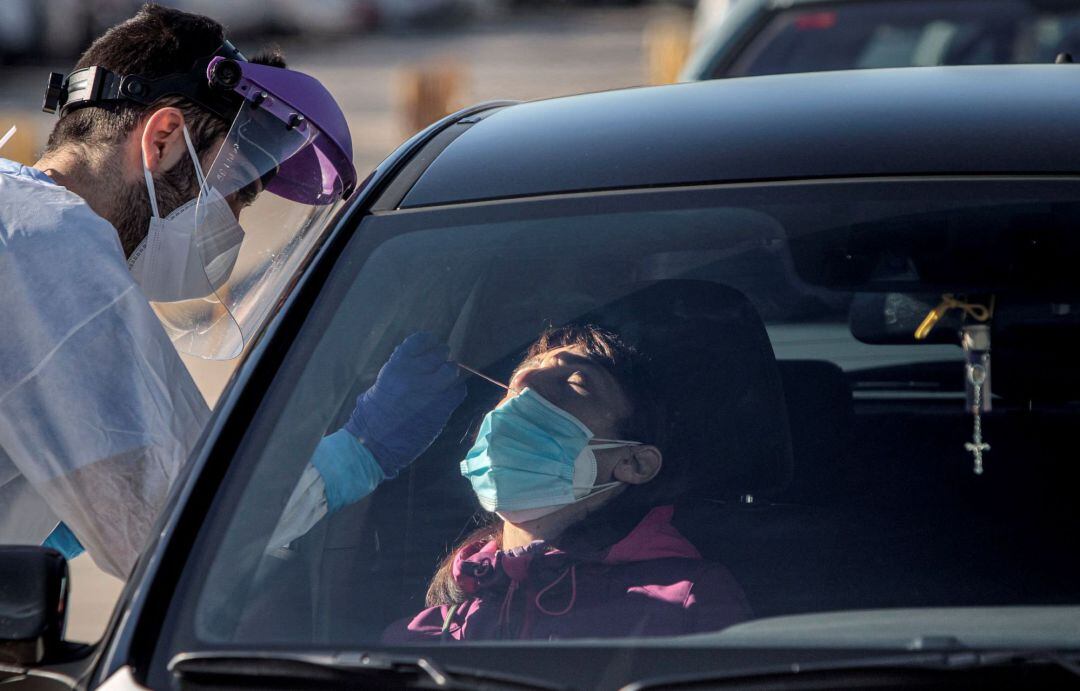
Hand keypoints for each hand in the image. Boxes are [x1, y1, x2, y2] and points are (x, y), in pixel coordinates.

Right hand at [344, 332, 466, 476]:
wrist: (373, 442)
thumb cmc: (373, 413)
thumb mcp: (383, 381)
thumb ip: (402, 367)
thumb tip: (422, 357)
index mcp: (397, 365)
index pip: (420, 340)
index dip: (429, 342)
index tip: (431, 345)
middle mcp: (415, 374)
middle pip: (440, 353)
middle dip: (441, 358)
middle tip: (438, 366)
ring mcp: (431, 391)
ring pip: (452, 370)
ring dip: (450, 374)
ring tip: (444, 382)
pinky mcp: (442, 408)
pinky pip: (458, 391)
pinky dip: (455, 392)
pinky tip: (446, 398)